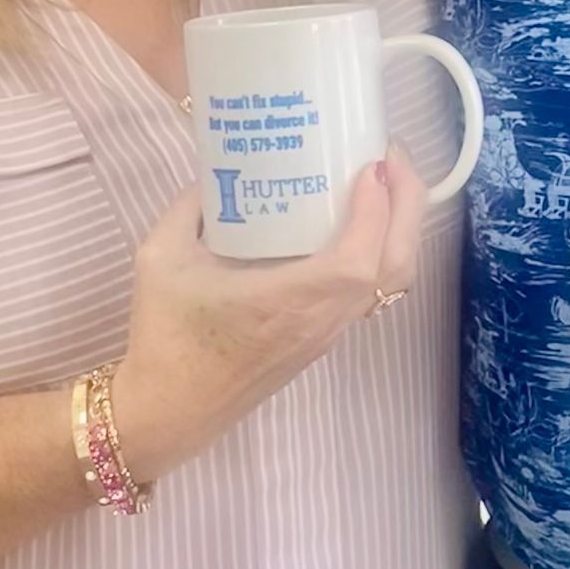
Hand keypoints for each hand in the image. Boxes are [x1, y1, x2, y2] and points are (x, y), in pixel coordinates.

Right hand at [111, 149, 428, 481]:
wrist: (167, 410)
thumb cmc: (165, 337)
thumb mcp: (161, 257)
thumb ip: (189, 206)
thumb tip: (216, 171)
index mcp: (288, 302)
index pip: (359, 258)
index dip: (378, 210)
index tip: (373, 163)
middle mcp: (321, 320)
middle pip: (395, 266)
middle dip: (408, 207)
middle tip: (391, 158)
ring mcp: (326, 334)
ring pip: (389, 284)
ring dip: (399, 231)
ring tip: (382, 184)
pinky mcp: (320, 340)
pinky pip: (368, 294)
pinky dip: (380, 254)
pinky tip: (354, 226)